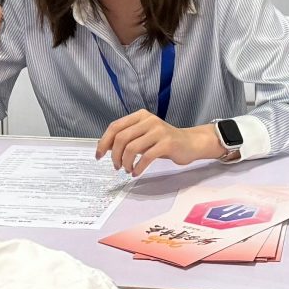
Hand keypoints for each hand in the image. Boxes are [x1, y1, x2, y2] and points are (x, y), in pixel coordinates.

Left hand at [96, 112, 225, 175]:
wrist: (189, 143)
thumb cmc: (163, 141)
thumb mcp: (143, 136)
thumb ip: (126, 138)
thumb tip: (104, 146)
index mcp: (140, 116)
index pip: (115, 127)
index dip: (104, 142)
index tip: (99, 156)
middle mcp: (149, 120)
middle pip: (121, 137)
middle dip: (114, 155)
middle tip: (115, 166)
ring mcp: (159, 131)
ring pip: (132, 148)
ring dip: (125, 162)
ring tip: (127, 169)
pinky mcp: (167, 143)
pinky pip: (146, 157)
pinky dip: (138, 167)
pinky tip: (136, 172)